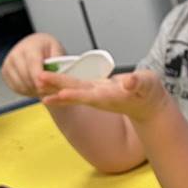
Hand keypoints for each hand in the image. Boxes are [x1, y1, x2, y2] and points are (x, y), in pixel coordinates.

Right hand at [1, 32, 66, 98]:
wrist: (34, 45)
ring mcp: (8, 63)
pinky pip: (16, 88)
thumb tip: (53, 77)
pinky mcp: (5, 73)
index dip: (39, 78)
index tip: (46, 88)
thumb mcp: (57, 50)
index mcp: (30, 47)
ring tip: (46, 90)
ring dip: (34, 91)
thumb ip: (57, 62)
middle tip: (52, 93)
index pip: (33, 64)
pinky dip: (27, 92)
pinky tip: (36, 89)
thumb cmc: (48, 49)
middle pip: (26, 77)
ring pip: (21, 85)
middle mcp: (16, 54)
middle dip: (39, 88)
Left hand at [38, 69, 170, 121]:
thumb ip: (139, 83)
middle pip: (75, 91)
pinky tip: (50, 83)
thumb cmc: (149, 94)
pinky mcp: (95, 90)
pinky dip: (62, 84)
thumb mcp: (148, 86)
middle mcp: (100, 97)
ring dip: (55, 86)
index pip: (90, 95)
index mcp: (111, 97)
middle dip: (57, 86)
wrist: (148, 107)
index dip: (76, 94)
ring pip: (72, 88)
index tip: (61, 93)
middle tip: (39, 80)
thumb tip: (130, 81)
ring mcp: (96, 94)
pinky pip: (75, 86)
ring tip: (38, 81)